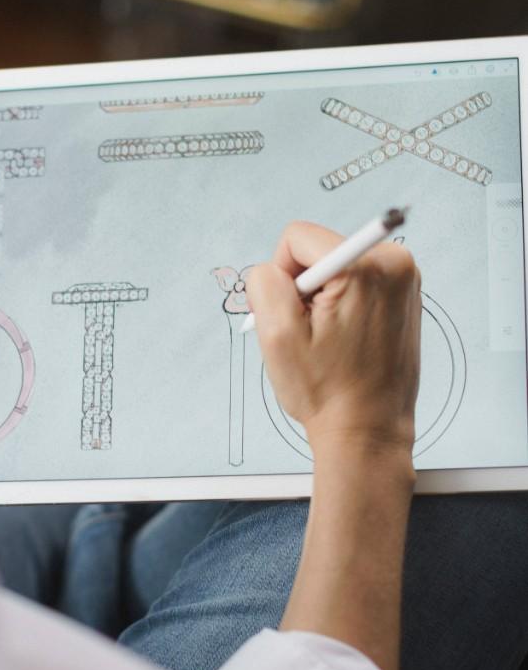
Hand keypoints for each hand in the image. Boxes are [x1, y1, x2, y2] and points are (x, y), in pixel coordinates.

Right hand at [245, 220, 421, 458]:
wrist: (369, 430)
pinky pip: (354, 280)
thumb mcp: (278, 336)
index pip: (297, 239)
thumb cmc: (328, 391)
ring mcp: (405, 278)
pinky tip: (343, 339)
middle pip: (318, 249)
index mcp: (366, 267)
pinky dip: (340, 304)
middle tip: (312, 334)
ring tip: (329, 340)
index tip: (295, 316)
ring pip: (334, 266)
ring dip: (321, 299)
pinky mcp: (404, 293)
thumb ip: (264, 284)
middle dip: (303, 288)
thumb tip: (272, 268)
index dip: (281, 277)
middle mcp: (395, 262)